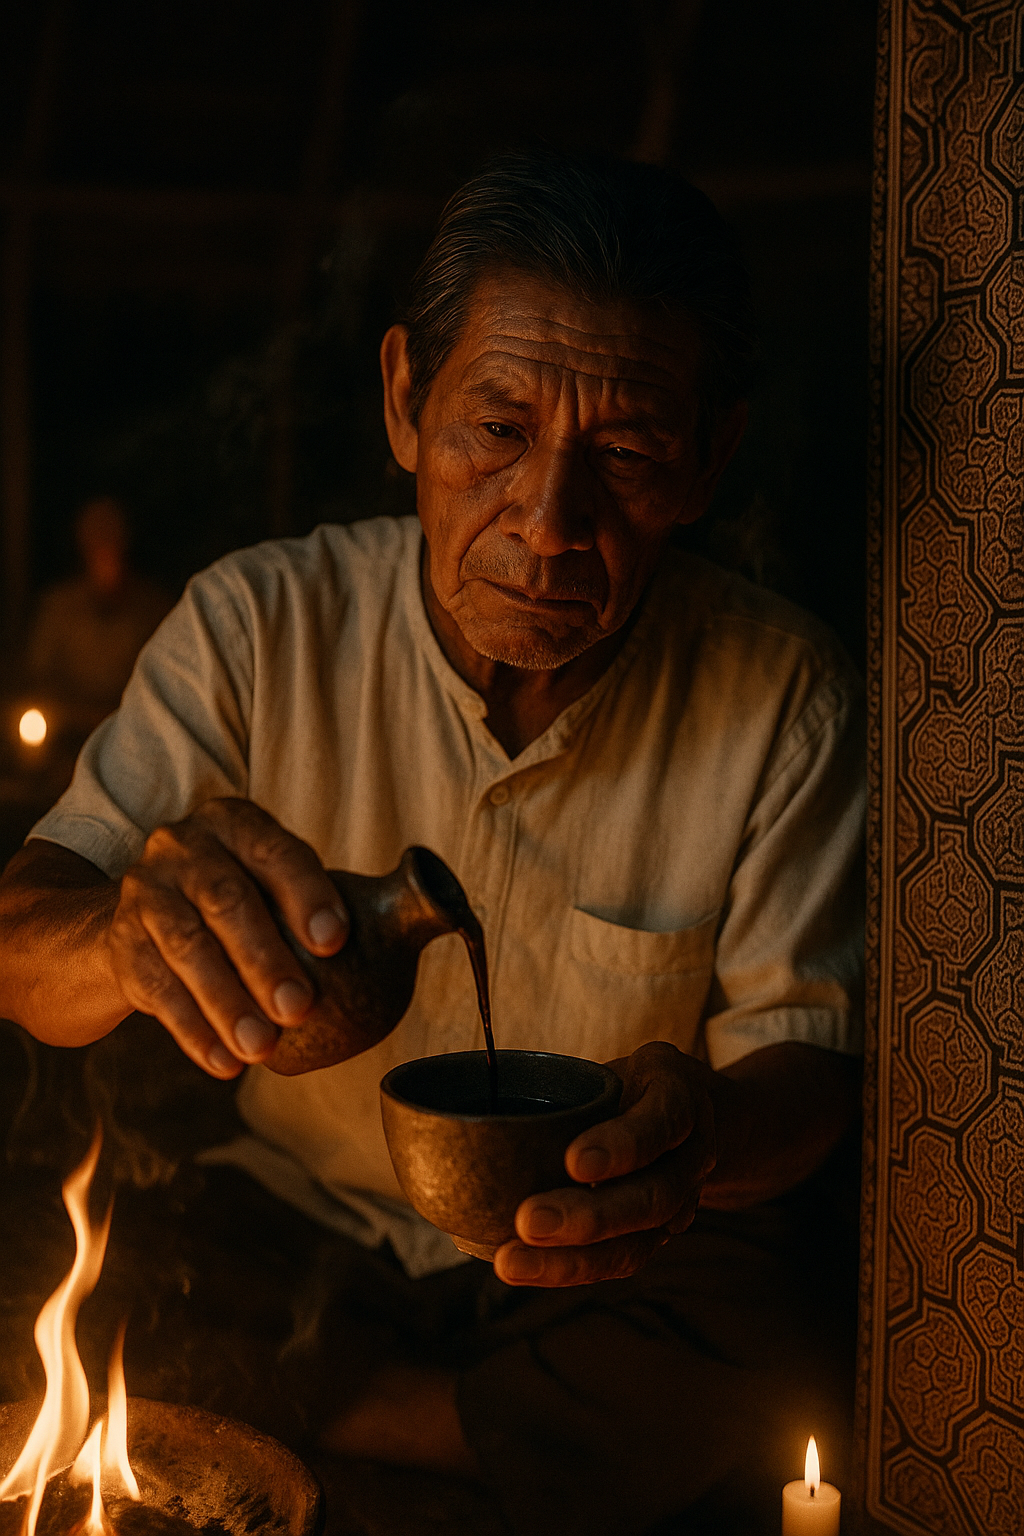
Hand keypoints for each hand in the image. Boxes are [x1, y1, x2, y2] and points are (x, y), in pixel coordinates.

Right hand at [106, 797, 347, 1078]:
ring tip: (263, 1047)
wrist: (128, 924)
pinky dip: (192, 1030)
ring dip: (227, 1002)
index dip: (306, 894)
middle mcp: (182, 846)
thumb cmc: (232, 902)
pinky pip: (155, 990)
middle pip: (226, 901)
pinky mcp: (120, 944)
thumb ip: (331, 896)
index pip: (275, 851)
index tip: (335, 942)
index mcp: (233, 823)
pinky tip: (224, 1062)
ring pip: (186, 947)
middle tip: (301, 1007)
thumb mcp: (269, 880)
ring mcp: (144, 893)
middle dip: (265, 958)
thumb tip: (438, 907)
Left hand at [494, 1041, 717, 1286]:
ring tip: (511, 1261)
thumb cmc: (632, 1088)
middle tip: (529, 1220)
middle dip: (590, 1216)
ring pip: (634, 1245)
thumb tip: (478, 1118)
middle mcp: (690, 1159)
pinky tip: (521, 1266)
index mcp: (682, 1100)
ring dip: (571, 1259)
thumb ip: (573, 1088)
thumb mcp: (619, 1065)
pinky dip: (566, 1269)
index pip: (661, 1123)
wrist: (692, 1120)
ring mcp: (679, 1206)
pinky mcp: (653, 1237)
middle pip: (652, 1197)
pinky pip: (616, 1262)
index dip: (622, 1145)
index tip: (575, 1161)